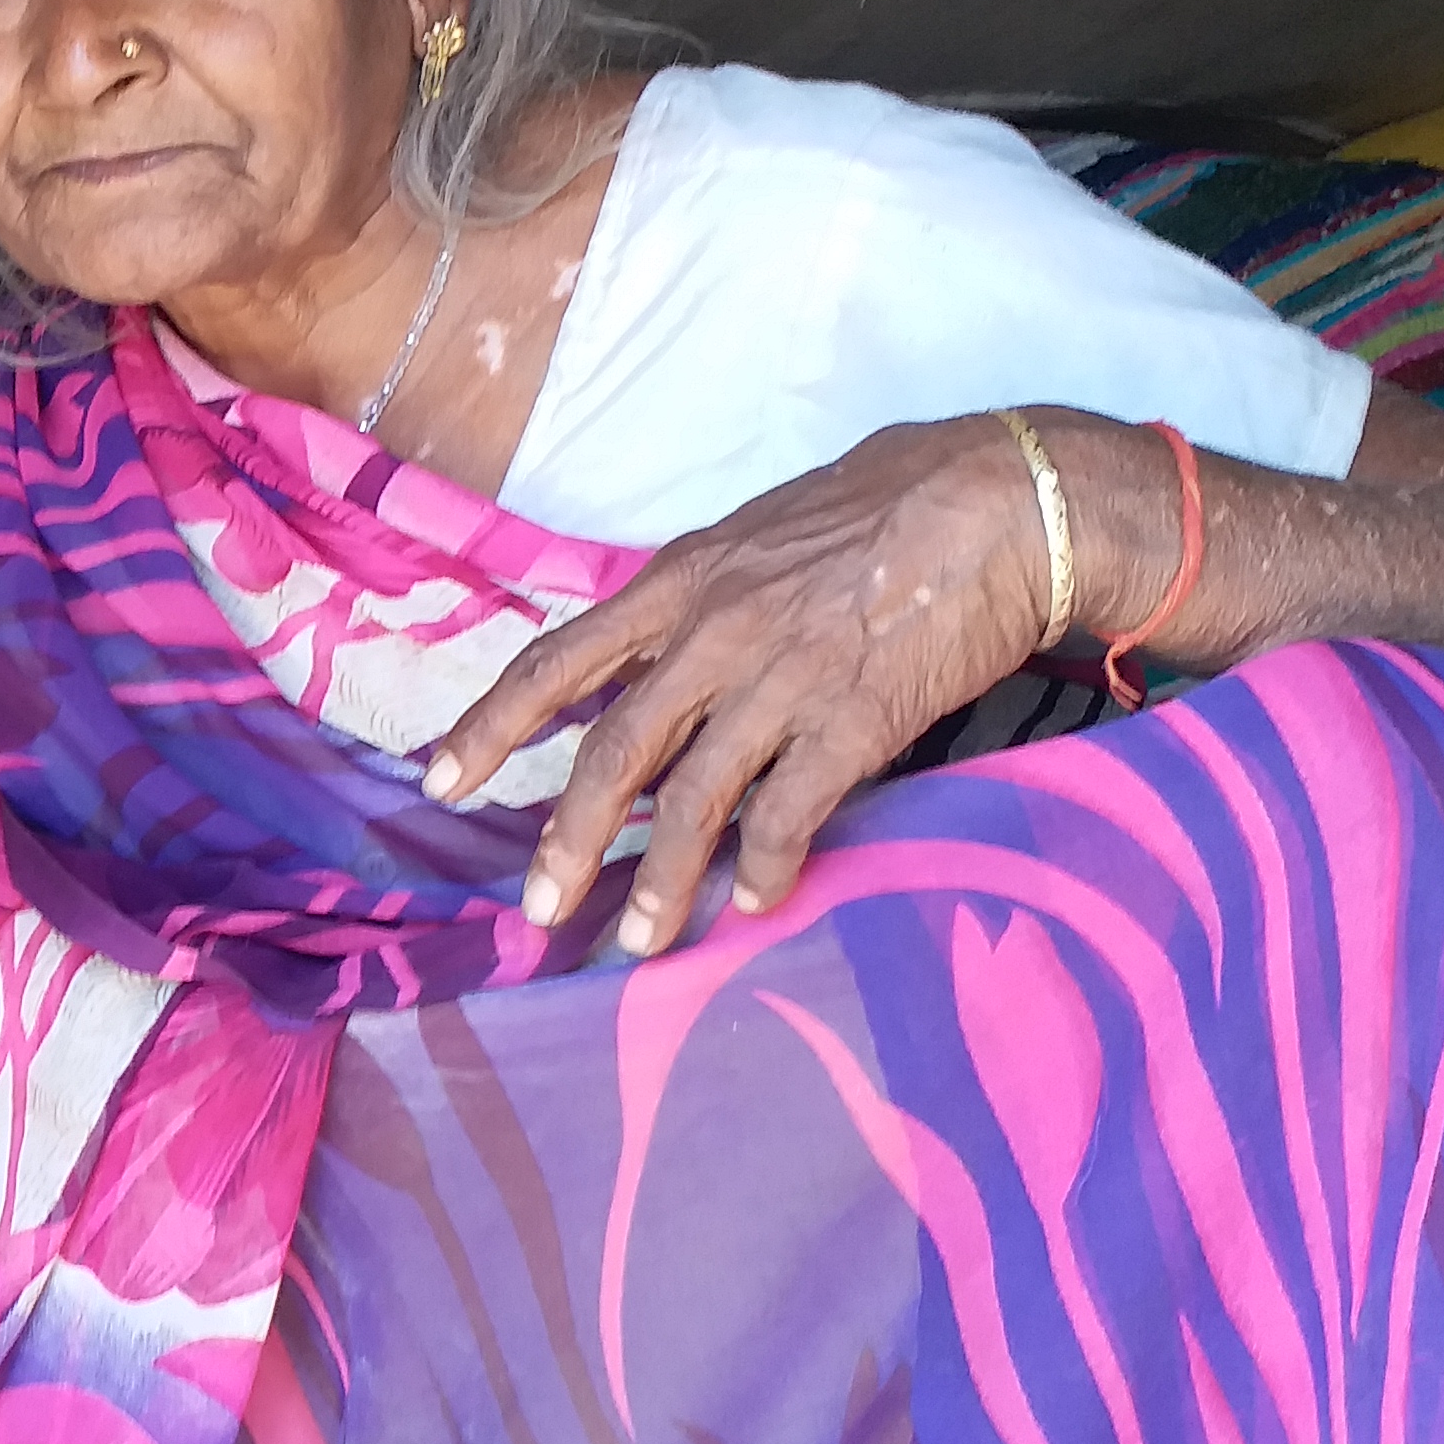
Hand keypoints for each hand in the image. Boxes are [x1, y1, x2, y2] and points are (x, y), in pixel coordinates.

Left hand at [425, 416, 1062, 955]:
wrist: (1005, 501)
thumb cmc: (886, 509)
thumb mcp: (758, 535)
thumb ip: (699, 599)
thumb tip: (653, 657)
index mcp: (680, 581)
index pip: (557, 660)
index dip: (491, 726)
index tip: (439, 782)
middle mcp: (715, 632)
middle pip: (613, 752)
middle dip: (567, 840)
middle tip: (537, 911)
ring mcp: (783, 678)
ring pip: (694, 799)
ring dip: (664, 882)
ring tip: (639, 942)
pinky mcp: (854, 719)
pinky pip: (789, 813)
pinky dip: (765, 866)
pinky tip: (754, 903)